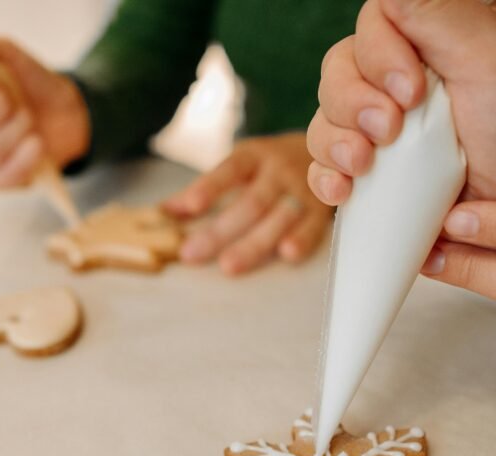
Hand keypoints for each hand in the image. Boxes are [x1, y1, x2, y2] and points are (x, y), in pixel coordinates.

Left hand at [164, 133, 333, 275]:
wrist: (333, 148)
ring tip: (229, 266)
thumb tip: (163, 212)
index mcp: (253, 157)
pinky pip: (314, 226)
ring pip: (278, 217)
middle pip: (250, 203)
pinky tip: (287, 255)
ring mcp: (303, 190)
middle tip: (192, 254)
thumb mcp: (241, 165)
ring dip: (255, 243)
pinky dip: (303, 239)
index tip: (189, 207)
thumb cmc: (273, 165)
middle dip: (220, 231)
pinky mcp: (323, 209)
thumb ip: (204, 188)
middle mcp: (279, 171)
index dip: (209, 187)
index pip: (229, 170)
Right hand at [306, 0, 495, 230]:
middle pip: (339, 68)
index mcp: (436, 33)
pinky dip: (325, 176)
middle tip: (388, 132)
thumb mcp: (493, 56)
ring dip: (334, 142)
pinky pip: (323, 165)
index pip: (374, 22)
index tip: (411, 92)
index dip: (378, 54)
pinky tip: (342, 191)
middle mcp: (405, 72)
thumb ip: (437, 12)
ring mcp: (385, 124)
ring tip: (363, 166)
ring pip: (326, 116)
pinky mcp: (373, 171)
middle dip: (353, 103)